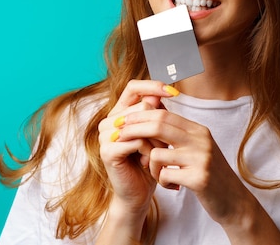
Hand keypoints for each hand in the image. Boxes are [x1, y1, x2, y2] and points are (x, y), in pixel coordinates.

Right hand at [97, 80, 175, 215]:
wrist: (138, 192)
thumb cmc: (149, 161)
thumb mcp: (156, 133)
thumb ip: (156, 113)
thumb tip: (163, 92)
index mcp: (119, 112)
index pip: (134, 87)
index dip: (153, 86)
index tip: (174, 92)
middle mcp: (109, 121)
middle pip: (143, 105)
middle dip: (161, 124)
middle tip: (165, 144)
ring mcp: (105, 136)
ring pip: (142, 123)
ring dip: (157, 140)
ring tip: (158, 154)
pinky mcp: (107, 151)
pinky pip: (137, 141)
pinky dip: (149, 151)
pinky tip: (149, 162)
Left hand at [113, 106, 252, 226]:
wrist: (233, 201)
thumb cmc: (209, 173)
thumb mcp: (197, 147)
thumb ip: (178, 132)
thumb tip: (153, 110)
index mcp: (198, 130)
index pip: (163, 114)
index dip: (139, 116)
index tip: (122, 122)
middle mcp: (201, 140)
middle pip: (158, 126)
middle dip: (134, 130)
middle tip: (119, 137)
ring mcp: (201, 158)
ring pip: (157, 153)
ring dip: (150, 166)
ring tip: (157, 174)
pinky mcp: (199, 179)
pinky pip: (165, 175)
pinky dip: (161, 181)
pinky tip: (171, 186)